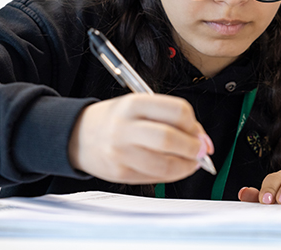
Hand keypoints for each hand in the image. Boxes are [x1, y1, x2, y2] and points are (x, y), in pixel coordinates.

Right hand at [68, 93, 213, 183]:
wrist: (79, 136)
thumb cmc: (115, 119)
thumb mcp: (139, 106)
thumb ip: (170, 118)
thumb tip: (201, 138)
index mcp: (134, 103)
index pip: (177, 111)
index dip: (194, 124)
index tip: (198, 131)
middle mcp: (126, 127)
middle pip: (170, 139)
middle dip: (193, 148)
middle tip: (200, 149)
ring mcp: (121, 152)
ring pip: (165, 164)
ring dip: (187, 165)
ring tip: (191, 161)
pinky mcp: (121, 174)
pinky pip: (155, 178)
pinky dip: (173, 175)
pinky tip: (176, 168)